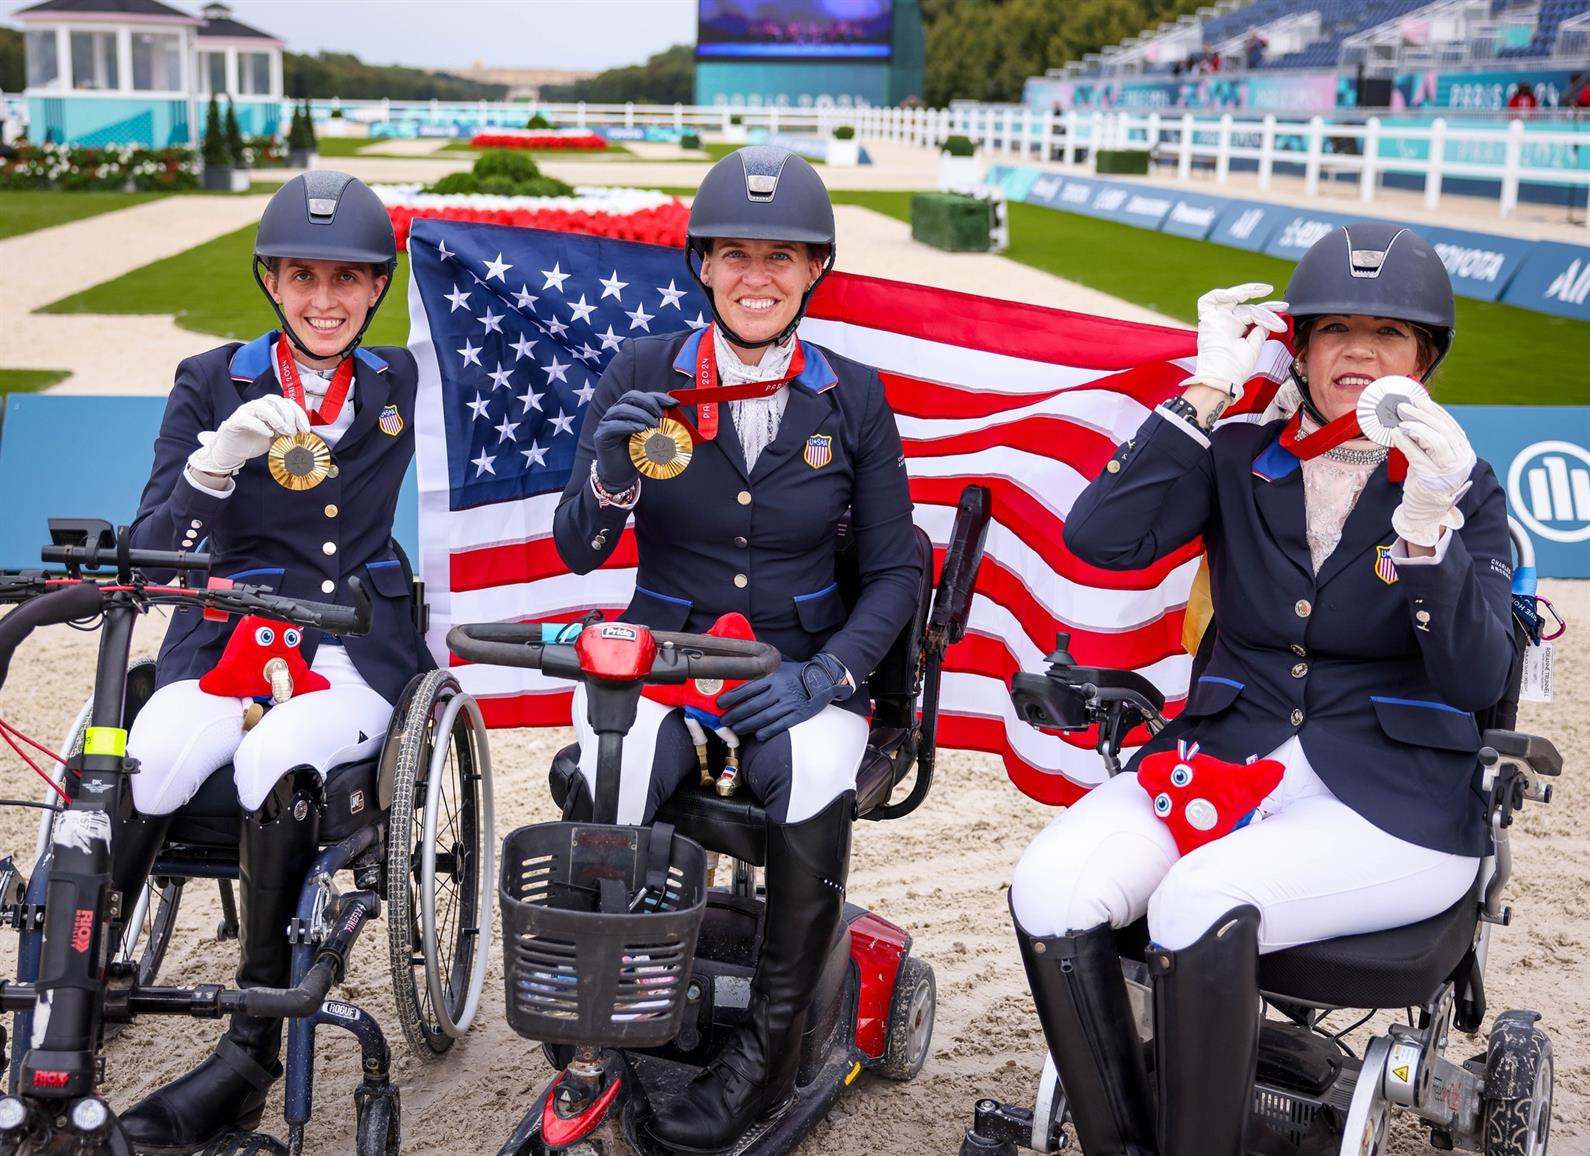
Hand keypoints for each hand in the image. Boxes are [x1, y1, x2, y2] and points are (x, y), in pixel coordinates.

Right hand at [189, 396, 308, 475]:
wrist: (233, 452)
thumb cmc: (255, 442)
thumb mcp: (278, 439)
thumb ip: (289, 435)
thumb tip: (306, 438)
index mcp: (270, 408)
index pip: (288, 402)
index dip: (299, 414)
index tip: (305, 430)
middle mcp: (258, 406)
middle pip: (276, 401)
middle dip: (289, 416)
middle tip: (293, 432)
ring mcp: (246, 412)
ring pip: (261, 405)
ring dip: (276, 417)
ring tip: (282, 431)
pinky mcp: (235, 421)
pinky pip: (246, 419)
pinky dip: (259, 425)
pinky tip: (268, 434)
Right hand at [592, 390, 676, 488]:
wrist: (622, 476)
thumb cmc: (638, 456)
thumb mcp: (653, 438)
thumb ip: (661, 425)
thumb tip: (677, 415)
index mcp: (629, 410)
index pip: (642, 396)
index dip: (658, 397)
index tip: (674, 403)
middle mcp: (616, 413)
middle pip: (630, 397)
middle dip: (649, 403)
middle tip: (662, 415)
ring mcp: (607, 422)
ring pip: (622, 409)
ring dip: (641, 414)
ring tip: (655, 425)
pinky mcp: (601, 435)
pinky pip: (613, 425)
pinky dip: (628, 425)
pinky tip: (640, 429)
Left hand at [718, 653, 852, 741]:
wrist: (821, 679)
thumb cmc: (795, 674)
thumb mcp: (778, 668)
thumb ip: (761, 675)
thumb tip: (738, 682)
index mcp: (773, 677)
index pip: (747, 688)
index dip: (732, 697)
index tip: (720, 703)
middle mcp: (779, 690)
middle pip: (752, 705)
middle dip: (735, 715)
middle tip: (724, 721)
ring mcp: (789, 703)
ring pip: (763, 717)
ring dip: (747, 725)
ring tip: (736, 730)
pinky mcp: (798, 714)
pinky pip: (779, 725)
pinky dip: (767, 731)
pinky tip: (758, 736)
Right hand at [1181, 283, 1288, 402]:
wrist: (1223, 379)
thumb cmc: (1235, 369)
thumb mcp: (1254, 346)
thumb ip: (1259, 331)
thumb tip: (1267, 321)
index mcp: (1235, 330)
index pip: (1253, 315)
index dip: (1269, 314)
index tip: (1282, 318)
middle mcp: (1225, 324)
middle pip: (1244, 305)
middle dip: (1263, 303)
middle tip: (1281, 304)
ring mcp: (1216, 321)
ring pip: (1229, 298)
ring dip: (1245, 290)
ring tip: (1263, 290)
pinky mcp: (1207, 321)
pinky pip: (1209, 300)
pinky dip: (1223, 294)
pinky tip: (1239, 294)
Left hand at [1390, 392, 1475, 547]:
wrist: (1425, 510)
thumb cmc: (1427, 481)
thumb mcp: (1432, 457)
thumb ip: (1429, 439)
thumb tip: (1413, 415)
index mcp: (1464, 452)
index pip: (1451, 426)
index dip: (1435, 411)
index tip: (1419, 400)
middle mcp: (1461, 460)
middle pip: (1444, 430)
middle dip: (1423, 415)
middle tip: (1404, 406)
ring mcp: (1448, 471)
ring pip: (1437, 441)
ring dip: (1417, 427)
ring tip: (1401, 420)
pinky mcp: (1432, 479)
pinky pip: (1418, 456)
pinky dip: (1406, 443)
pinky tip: (1395, 434)